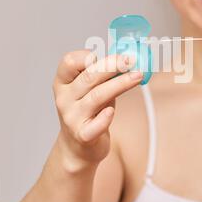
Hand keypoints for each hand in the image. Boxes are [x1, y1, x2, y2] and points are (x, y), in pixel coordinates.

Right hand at [53, 50, 142, 171]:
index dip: (88, 55)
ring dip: (120, 83)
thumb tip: (128, 59)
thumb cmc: (89, 112)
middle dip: (112, 65)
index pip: (69, 62)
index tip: (109, 53)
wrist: (77, 147)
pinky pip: (95, 125)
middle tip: (130, 60)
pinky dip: (104, 117)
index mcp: (63, 83)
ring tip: (137, 76)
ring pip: (97, 96)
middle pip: (88, 77)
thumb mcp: (91, 89)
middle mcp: (64, 99)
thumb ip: (103, 76)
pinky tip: (112, 111)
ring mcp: (72, 118)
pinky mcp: (82, 135)